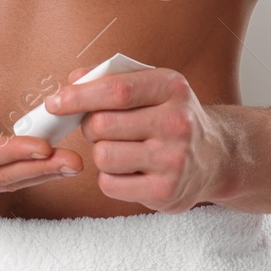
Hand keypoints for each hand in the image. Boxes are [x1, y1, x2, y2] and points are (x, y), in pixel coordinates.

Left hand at [49, 66, 235, 213]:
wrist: (215, 156)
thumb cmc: (172, 116)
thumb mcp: (153, 87)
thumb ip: (112, 79)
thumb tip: (72, 80)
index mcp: (172, 88)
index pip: (116, 90)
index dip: (78, 95)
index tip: (54, 102)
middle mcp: (176, 123)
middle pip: (102, 125)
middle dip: (90, 126)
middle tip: (100, 127)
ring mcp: (173, 160)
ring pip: (103, 155)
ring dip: (102, 153)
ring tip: (122, 149)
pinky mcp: (166, 192)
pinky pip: (110, 184)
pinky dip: (110, 177)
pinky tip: (130, 170)